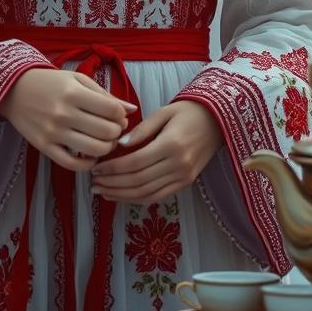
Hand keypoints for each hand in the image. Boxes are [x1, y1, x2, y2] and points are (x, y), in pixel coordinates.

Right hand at [0, 67, 137, 173]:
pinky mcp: (44, 147)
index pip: (112, 110)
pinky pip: (72, 165)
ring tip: (104, 141)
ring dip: (106, 148)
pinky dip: (87, 164)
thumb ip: (105, 95)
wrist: (14, 90)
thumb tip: (131, 109)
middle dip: (116, 132)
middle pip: (106, 132)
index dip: (121, 115)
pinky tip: (91, 156)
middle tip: (113, 129)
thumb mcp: (78, 80)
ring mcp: (53, 132)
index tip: (118, 115)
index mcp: (74, 93)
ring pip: (94, 150)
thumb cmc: (51, 83)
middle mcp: (64, 113)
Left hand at [89, 100, 224, 205]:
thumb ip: (142, 129)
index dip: (113, 168)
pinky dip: (138, 199)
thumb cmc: (188, 111)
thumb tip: (119, 144)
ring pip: (147, 193)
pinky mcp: (186, 183)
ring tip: (102, 192)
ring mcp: (184, 177)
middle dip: (113, 184)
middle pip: (138, 181)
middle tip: (93, 184)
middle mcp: (178, 165)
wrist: (218, 120)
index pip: (135, 163)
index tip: (95, 168)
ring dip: (122, 195)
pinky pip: (159, 196)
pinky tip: (123, 196)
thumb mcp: (164, 112)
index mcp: (171, 145)